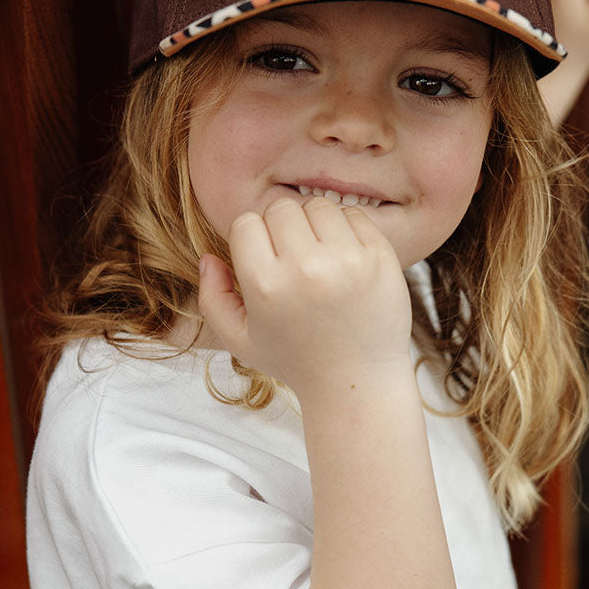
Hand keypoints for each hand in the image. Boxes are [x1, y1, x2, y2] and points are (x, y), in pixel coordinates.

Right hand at [197, 197, 412, 400]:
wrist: (358, 382)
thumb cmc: (295, 361)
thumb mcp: (240, 340)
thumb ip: (212, 298)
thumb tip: (208, 257)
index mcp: (266, 286)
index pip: (246, 223)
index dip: (252, 239)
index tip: (265, 261)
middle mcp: (306, 268)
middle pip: (281, 209)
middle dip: (282, 229)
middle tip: (292, 259)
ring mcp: (347, 261)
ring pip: (318, 206)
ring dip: (314, 225)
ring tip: (318, 257)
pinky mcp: (379, 257)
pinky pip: (353, 215)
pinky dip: (346, 230)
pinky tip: (343, 259)